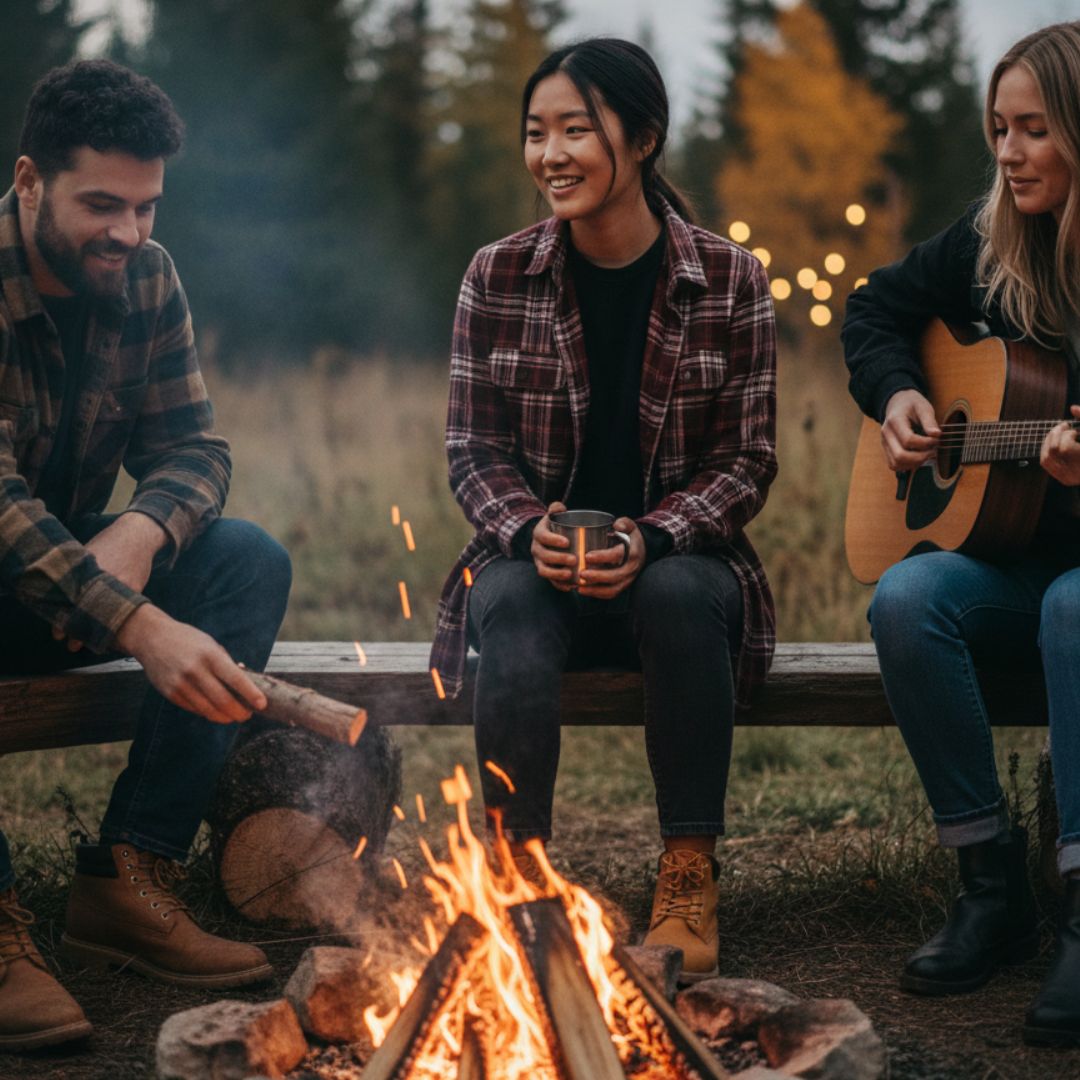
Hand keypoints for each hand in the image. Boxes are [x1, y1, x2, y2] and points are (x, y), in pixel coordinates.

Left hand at [53, 512, 168, 652]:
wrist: (136, 537)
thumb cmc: (108, 545)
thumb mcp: (86, 555)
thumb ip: (74, 575)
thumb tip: (56, 593)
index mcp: (85, 574)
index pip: (69, 605)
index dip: (62, 622)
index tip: (58, 635)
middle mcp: (101, 582)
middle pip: (86, 615)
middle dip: (78, 633)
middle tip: (72, 645)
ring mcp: (119, 588)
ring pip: (105, 616)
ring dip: (97, 631)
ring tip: (88, 644)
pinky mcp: (134, 591)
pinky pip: (123, 610)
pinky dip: (115, 620)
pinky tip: (109, 629)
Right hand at [116, 605, 266, 723]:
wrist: (151, 637)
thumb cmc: (188, 640)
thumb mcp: (210, 644)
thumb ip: (226, 664)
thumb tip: (246, 683)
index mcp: (210, 655)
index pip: (235, 679)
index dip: (251, 694)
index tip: (262, 704)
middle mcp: (195, 670)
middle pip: (223, 700)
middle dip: (239, 712)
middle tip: (247, 715)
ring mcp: (181, 683)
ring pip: (208, 710)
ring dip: (224, 717)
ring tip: (233, 717)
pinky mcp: (170, 693)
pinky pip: (194, 709)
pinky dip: (207, 712)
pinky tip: (214, 711)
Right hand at [530, 501, 577, 591]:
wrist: (547, 539)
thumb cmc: (556, 526)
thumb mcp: (554, 515)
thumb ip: (556, 508)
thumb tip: (560, 508)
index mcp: (539, 534)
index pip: (542, 537)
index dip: (553, 540)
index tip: (567, 542)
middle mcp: (536, 549)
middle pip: (544, 556)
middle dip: (558, 559)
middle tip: (575, 559)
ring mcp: (539, 562)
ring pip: (544, 570)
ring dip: (557, 574)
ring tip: (571, 574)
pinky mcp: (546, 572)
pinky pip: (550, 581)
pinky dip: (559, 585)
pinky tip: (570, 587)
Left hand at [578, 517, 644, 599]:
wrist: (642, 551)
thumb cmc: (631, 538)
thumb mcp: (630, 527)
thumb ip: (624, 523)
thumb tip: (617, 525)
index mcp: (632, 553)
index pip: (617, 556)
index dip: (602, 557)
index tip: (587, 556)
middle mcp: (631, 569)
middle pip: (614, 576)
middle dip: (596, 576)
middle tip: (581, 573)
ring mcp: (627, 580)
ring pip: (612, 589)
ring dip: (595, 590)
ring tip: (579, 586)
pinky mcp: (622, 587)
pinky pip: (610, 594)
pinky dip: (596, 594)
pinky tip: (583, 590)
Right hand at [880, 389, 940, 471]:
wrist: (897, 403)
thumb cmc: (912, 404)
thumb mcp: (923, 407)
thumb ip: (929, 421)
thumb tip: (936, 435)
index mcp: (894, 421)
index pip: (908, 440)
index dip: (925, 443)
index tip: (937, 439)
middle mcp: (886, 434)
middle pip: (900, 455)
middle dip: (920, 457)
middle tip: (933, 451)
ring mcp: (885, 443)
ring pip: (896, 463)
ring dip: (914, 463)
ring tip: (927, 455)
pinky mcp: (887, 449)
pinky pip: (894, 465)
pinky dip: (907, 465)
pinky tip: (918, 458)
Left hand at [1041, 405, 1079, 485]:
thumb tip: (1072, 407)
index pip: (1065, 449)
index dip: (1066, 436)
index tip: (1073, 429)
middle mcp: (1077, 474)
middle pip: (1053, 453)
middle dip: (1055, 435)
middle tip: (1064, 426)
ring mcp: (1070, 479)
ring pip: (1045, 459)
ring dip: (1048, 442)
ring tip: (1060, 433)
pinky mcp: (1065, 480)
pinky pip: (1047, 464)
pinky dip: (1046, 450)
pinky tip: (1055, 441)